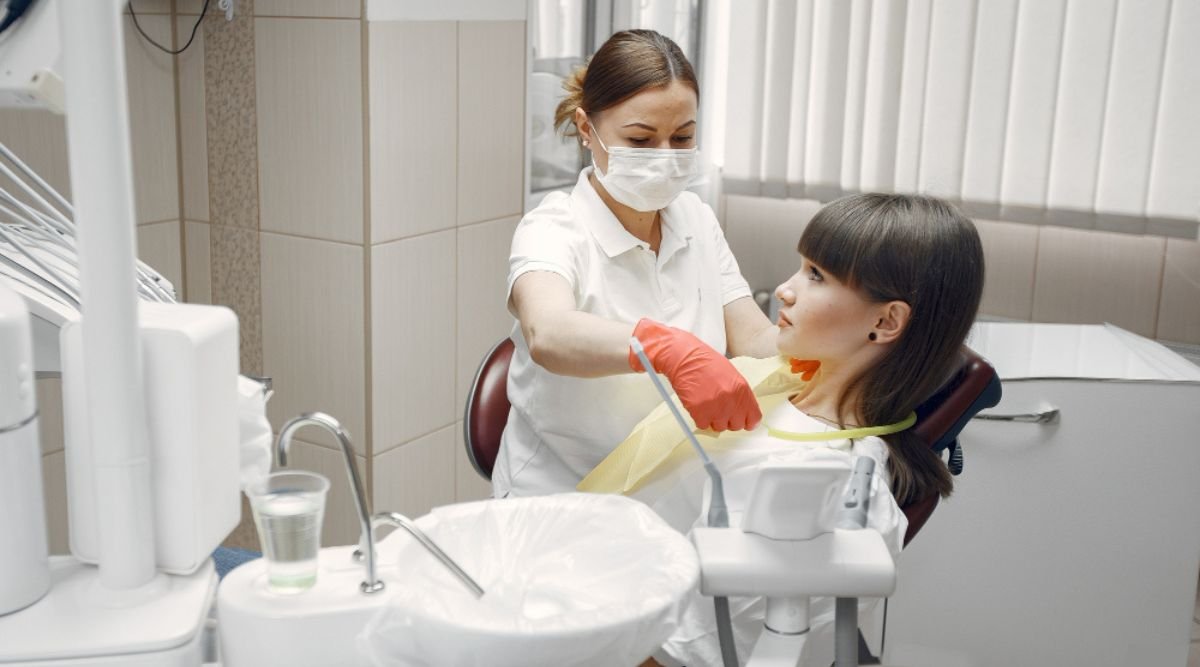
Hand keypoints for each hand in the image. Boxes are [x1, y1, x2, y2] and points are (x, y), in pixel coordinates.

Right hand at [629, 319, 761, 431]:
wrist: (685, 358)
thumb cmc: (705, 363)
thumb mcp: (731, 376)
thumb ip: (739, 395)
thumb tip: (740, 411)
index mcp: (742, 390)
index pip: (754, 418)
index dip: (747, 421)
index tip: (742, 421)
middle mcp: (732, 401)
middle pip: (736, 425)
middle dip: (728, 420)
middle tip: (719, 409)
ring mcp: (716, 409)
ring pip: (718, 427)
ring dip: (712, 419)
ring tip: (706, 403)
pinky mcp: (700, 413)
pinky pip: (703, 425)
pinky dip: (699, 418)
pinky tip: (697, 404)